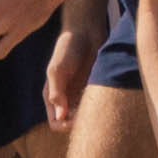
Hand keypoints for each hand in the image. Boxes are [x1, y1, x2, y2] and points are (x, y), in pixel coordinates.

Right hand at [43, 15, 93, 130]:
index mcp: (52, 96)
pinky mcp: (94, 88)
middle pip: (72, 124)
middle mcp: (65, 98)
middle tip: (92, 113)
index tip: (78, 117)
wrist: (86, 31)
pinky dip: (101, 107)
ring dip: (92, 116)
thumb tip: (60, 117)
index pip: (56, 123)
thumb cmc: (68, 48)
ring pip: (85, 117)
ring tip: (99, 105)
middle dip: (81, 124)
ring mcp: (80, 94)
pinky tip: (105, 99)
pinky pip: (96, 106)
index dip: (66, 125)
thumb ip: (57, 93)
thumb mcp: (58, 69)